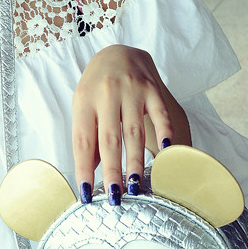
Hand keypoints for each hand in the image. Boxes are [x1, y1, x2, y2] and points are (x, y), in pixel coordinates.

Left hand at [72, 49, 190, 198]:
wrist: (118, 52)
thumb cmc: (97, 87)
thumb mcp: (84, 107)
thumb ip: (88, 137)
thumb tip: (91, 173)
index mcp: (84, 101)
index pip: (82, 141)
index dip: (83, 169)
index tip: (86, 195)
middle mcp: (106, 94)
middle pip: (109, 139)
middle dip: (112, 170)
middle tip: (115, 197)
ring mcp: (131, 90)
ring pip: (134, 131)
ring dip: (134, 160)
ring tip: (134, 185)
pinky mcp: (152, 88)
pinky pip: (159, 113)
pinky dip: (164, 131)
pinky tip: (165, 151)